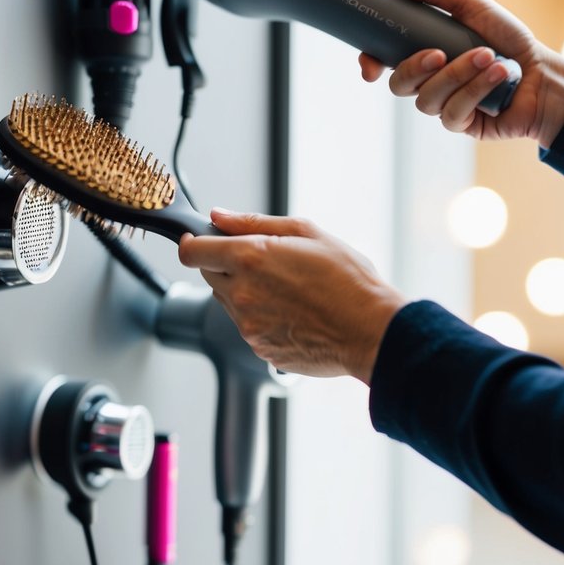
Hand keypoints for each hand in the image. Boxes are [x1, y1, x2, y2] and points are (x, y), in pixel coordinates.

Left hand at [178, 209, 406, 383]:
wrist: (371, 331)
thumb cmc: (348, 281)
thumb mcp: (306, 232)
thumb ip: (253, 222)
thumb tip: (219, 216)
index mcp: (250, 259)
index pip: (191, 251)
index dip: (194, 243)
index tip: (201, 240)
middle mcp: (242, 294)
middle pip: (208, 275)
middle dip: (226, 264)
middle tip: (264, 262)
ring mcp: (248, 325)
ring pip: (227, 301)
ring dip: (244, 291)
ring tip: (287, 289)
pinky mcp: (258, 348)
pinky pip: (247, 326)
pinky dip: (260, 316)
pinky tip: (292, 311)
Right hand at [359, 0, 563, 147]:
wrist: (543, 72)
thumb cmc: (508, 38)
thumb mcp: (472, 6)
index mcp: (424, 54)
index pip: (384, 62)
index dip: (370, 64)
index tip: (372, 65)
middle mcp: (429, 81)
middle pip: (398, 84)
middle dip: (416, 68)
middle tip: (441, 53)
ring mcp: (443, 104)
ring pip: (426, 98)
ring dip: (458, 75)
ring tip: (488, 57)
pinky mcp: (461, 123)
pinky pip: (452, 112)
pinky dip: (476, 90)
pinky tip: (497, 76)